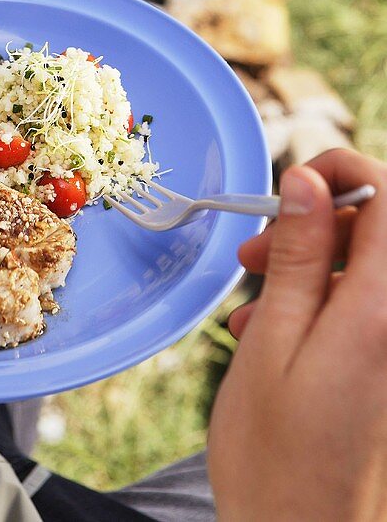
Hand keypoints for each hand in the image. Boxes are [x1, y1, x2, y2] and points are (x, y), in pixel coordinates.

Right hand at [208, 148, 386, 521]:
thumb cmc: (275, 457)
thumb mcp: (273, 341)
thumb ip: (298, 255)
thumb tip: (308, 182)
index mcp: (381, 312)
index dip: (344, 170)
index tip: (294, 183)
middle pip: (383, 228)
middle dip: (320, 219)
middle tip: (258, 246)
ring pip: (371, 267)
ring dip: (316, 264)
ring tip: (253, 297)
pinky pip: (367, 308)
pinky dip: (325, 302)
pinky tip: (272, 330)